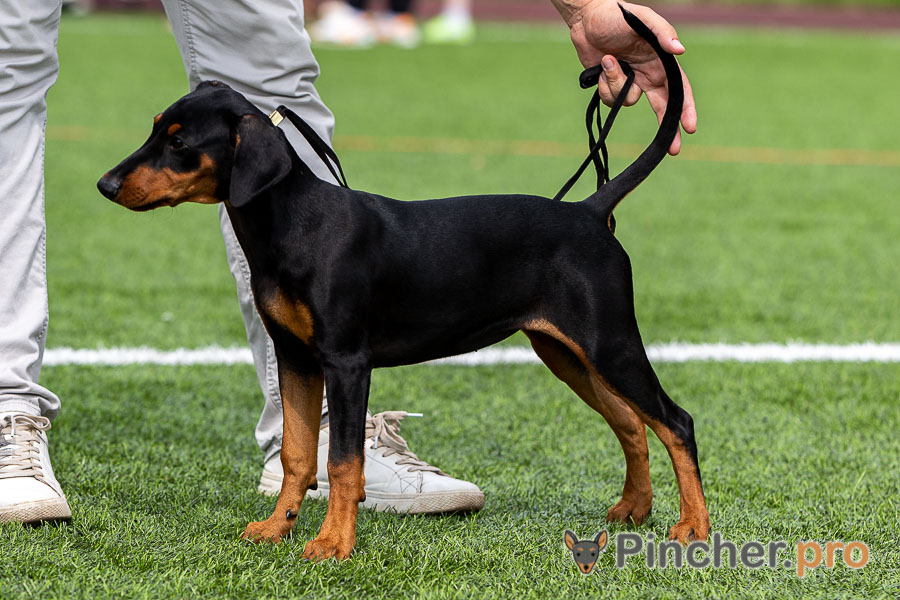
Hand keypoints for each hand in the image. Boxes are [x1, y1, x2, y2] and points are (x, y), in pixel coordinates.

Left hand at [554, 0, 696, 154]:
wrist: (587, 19)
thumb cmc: (618, 15)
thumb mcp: (643, 19)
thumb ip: (662, 33)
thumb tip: (680, 51)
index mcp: (661, 62)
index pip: (679, 89)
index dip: (685, 109)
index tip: (689, 128)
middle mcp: (649, 75)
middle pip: (662, 108)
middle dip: (668, 129)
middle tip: (672, 150)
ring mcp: (630, 82)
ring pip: (628, 101)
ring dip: (616, 84)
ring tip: (608, 59)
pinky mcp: (612, 86)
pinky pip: (611, 99)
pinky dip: (604, 85)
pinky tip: (601, 66)